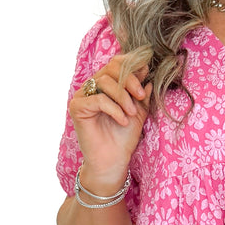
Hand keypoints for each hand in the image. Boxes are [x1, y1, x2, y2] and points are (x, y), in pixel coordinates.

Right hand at [70, 54, 152, 184]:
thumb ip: (141, 91)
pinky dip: (114, 109)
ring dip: (123, 97)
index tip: (147, 75)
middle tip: (141, 97)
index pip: (117, 63)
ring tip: (131, 113)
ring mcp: (83, 96)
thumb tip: (146, 69)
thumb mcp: (138, 111)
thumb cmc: (124, 138)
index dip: (132, 66)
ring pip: (105, 81)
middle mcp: (93, 87)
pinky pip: (98, 99)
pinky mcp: (77, 107)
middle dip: (130, 80)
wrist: (113, 161)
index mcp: (107, 84)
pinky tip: (122, 121)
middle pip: (111, 69)